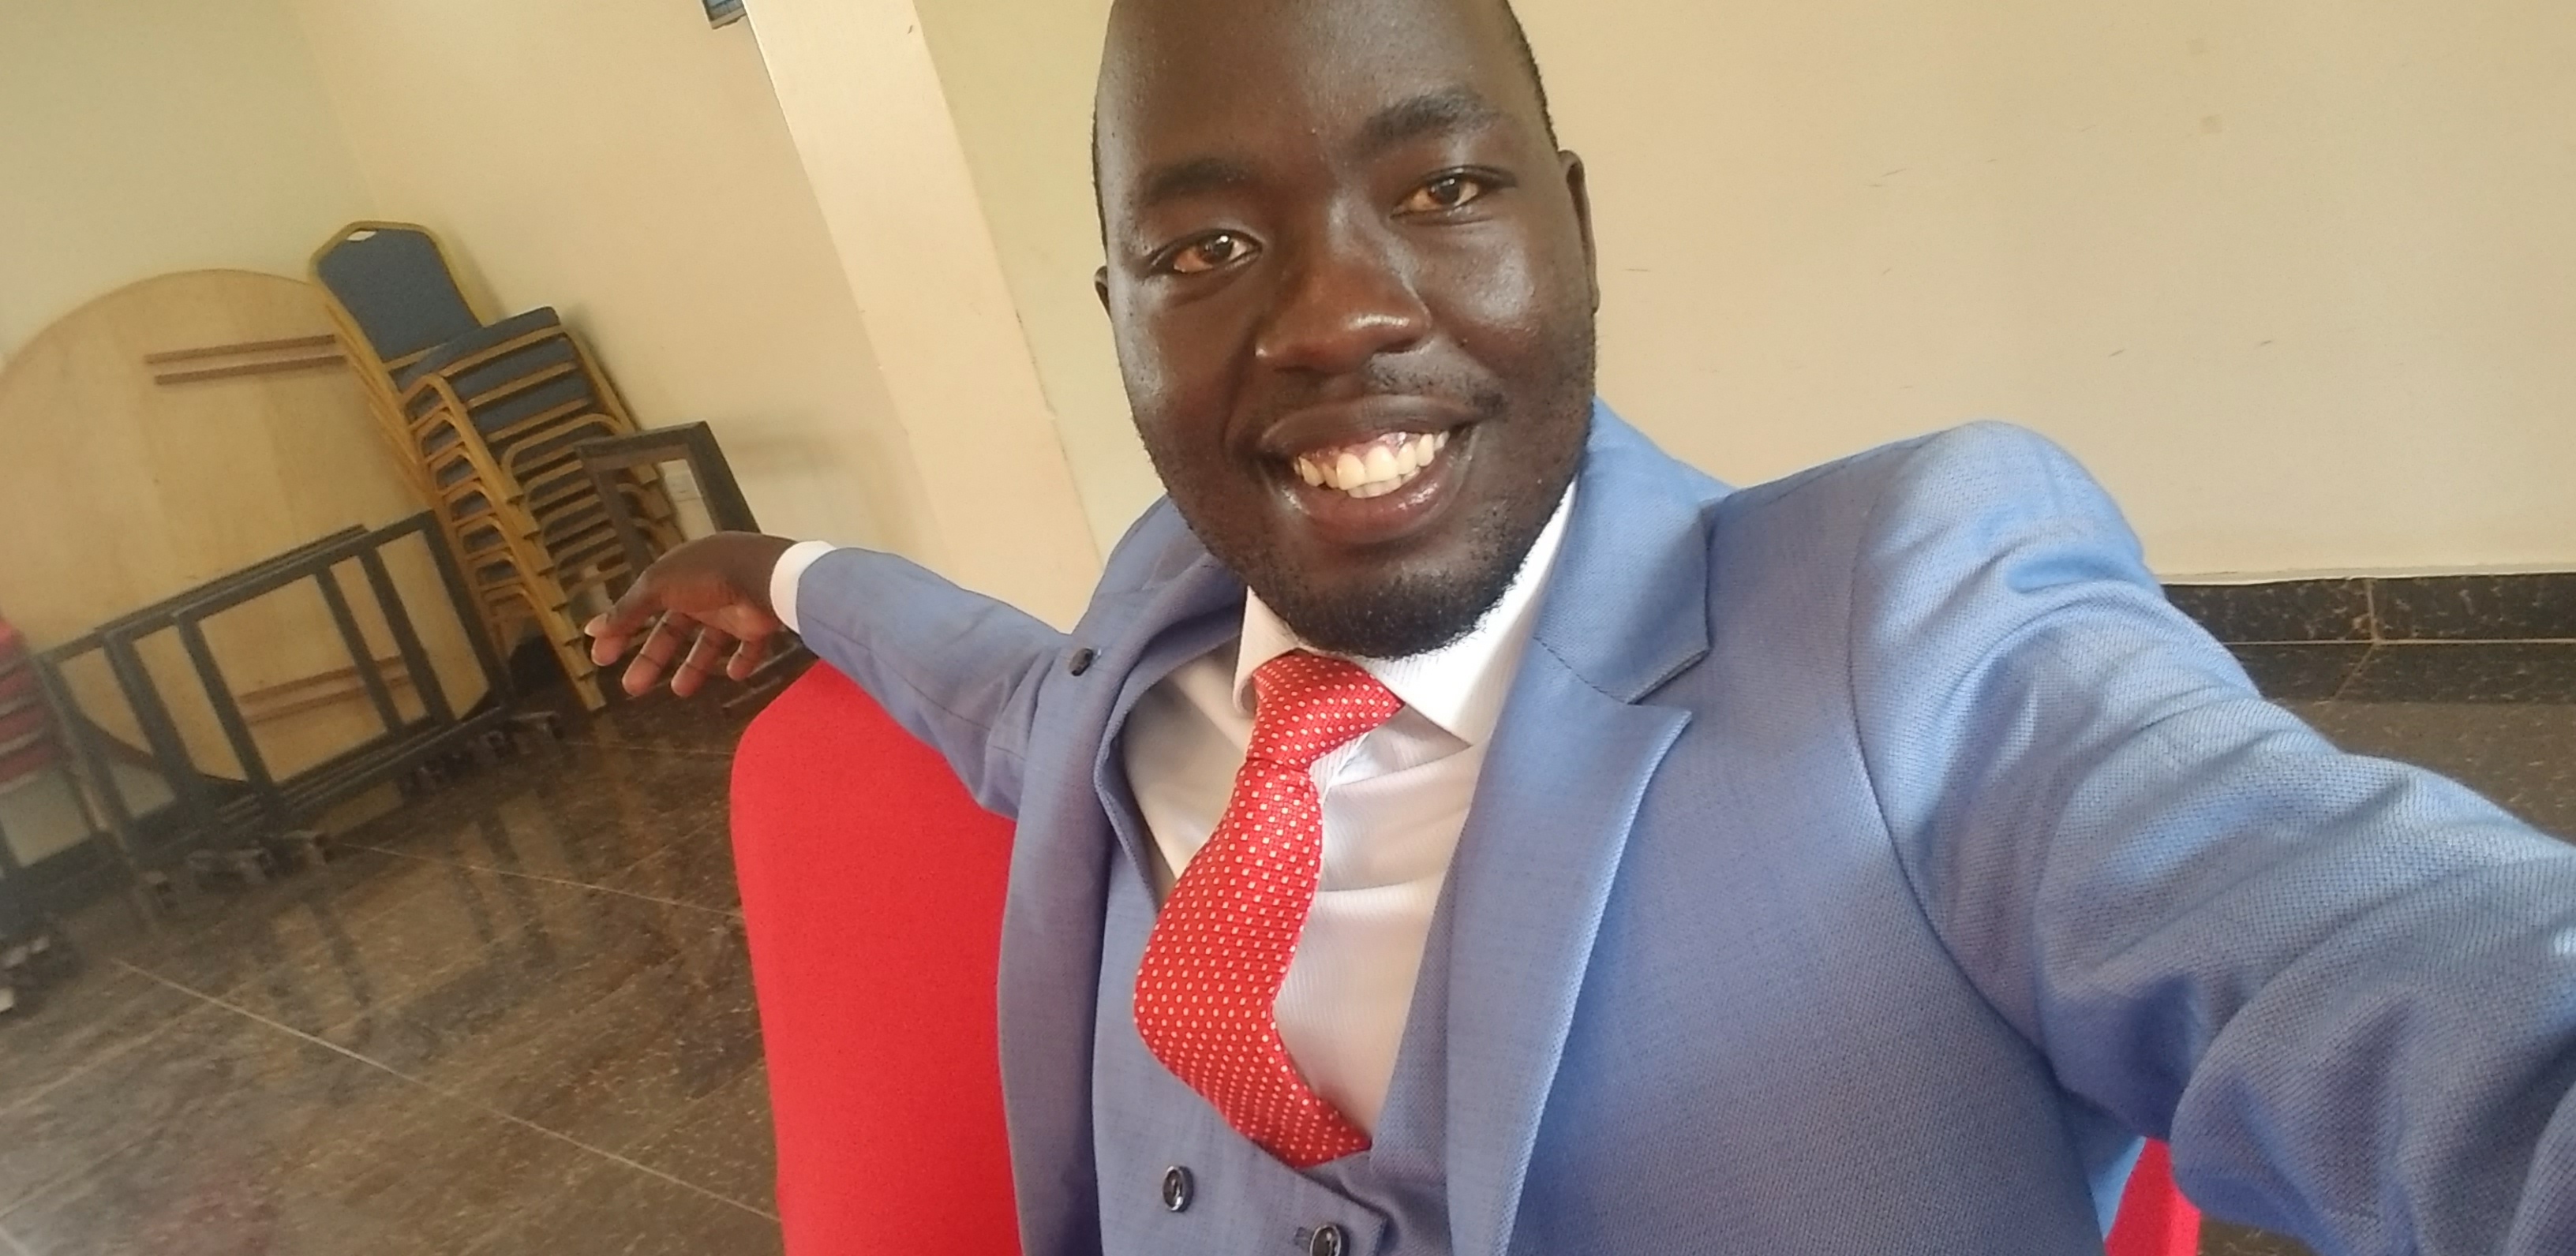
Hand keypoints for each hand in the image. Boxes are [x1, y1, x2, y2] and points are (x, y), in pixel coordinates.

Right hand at [585, 532, 798, 697]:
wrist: (767, 577)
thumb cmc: (707, 576)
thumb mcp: (657, 587)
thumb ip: (628, 610)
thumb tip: (593, 631)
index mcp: (679, 573)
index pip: (645, 604)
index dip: (624, 629)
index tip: (603, 657)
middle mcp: (705, 589)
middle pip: (673, 629)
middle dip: (652, 657)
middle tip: (632, 687)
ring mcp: (733, 606)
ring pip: (708, 642)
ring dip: (694, 667)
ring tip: (679, 691)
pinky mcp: (759, 624)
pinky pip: (749, 646)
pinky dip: (741, 661)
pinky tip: (733, 675)